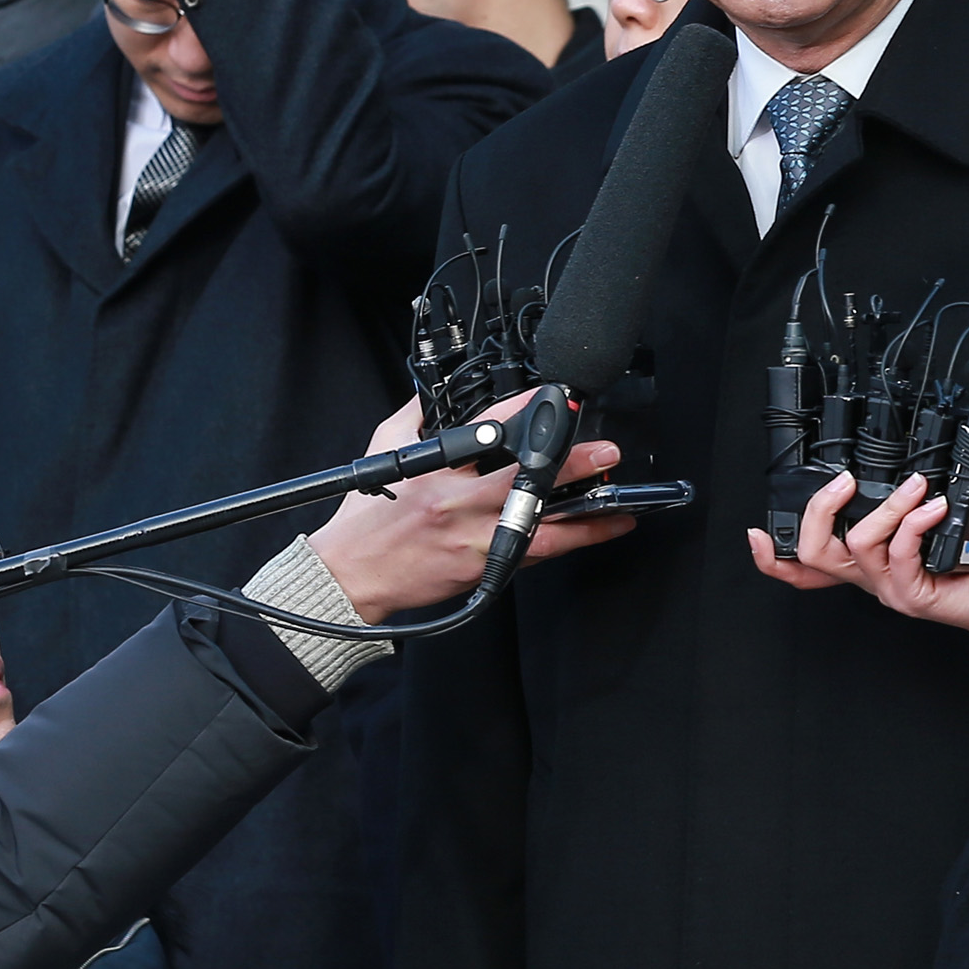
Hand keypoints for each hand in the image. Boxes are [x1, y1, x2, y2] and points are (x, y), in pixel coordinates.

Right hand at [308, 392, 633, 622]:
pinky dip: (572, 541)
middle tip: (604, 451)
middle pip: (523, 478)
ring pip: (539, 522)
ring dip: (584, 511)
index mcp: (434, 467)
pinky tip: (602, 530)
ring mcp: (473, 536)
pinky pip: (535, 552)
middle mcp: (457, 501)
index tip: (556, 399)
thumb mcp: (384, 451)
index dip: (525, 410)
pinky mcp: (481, 565)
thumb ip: (414, 417)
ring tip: (619, 500)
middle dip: (568, 463)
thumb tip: (435, 393)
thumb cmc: (367, 517)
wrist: (349, 576)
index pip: (487, 429)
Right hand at [749, 470, 968, 696]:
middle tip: (842, 482)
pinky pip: (900, 551)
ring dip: (887, 506)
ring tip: (916, 487)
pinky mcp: (913, 595)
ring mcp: (889, 590)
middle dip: (819, 510)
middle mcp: (870, 580)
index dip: (772, 557)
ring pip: (859, 543)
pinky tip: (935, 507)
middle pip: (814, 553)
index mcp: (865, 566)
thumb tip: (896, 470)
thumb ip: (902, 510)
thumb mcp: (929, 530)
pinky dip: (915, 520)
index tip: (757, 533)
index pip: (805, 569)